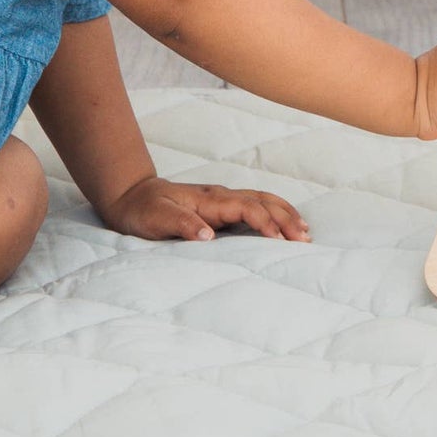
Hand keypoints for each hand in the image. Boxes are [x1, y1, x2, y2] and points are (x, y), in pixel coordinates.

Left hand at [100, 173, 310, 242]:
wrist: (131, 196)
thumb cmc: (143, 211)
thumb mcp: (156, 219)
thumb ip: (182, 225)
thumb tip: (208, 235)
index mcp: (209, 200)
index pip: (245, 207)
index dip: (264, 222)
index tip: (279, 240)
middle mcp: (220, 196)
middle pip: (262, 201)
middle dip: (285, 217)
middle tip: (305, 238)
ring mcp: (223, 199)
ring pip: (263, 200)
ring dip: (285, 213)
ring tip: (305, 231)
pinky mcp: (222, 206)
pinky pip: (256, 205)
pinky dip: (275, 212)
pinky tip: (285, 224)